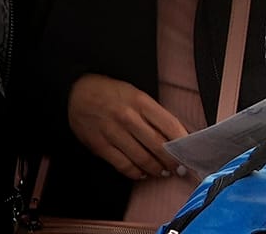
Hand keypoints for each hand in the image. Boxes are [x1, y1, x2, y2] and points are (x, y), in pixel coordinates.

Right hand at [67, 73, 188, 179]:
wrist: (78, 91)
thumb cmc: (112, 93)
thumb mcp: (137, 95)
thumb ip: (154, 114)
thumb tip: (175, 135)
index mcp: (141, 102)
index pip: (170, 125)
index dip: (182, 142)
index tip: (188, 152)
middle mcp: (128, 117)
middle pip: (157, 144)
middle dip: (171, 160)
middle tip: (178, 168)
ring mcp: (112, 132)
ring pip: (141, 157)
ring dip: (155, 168)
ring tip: (162, 172)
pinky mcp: (99, 145)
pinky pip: (121, 164)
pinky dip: (134, 172)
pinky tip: (142, 174)